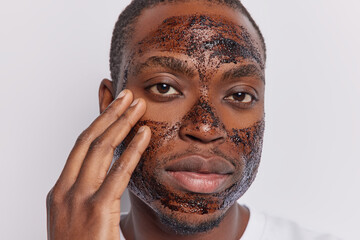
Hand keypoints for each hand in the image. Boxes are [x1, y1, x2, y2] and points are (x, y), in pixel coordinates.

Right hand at [46, 90, 150, 239]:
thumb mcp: (82, 219)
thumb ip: (94, 196)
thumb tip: (112, 176)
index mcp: (60, 191)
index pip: (80, 146)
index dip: (98, 122)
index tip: (113, 106)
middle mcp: (64, 190)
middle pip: (88, 140)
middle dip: (109, 114)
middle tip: (127, 95)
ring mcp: (77, 199)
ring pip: (99, 149)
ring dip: (120, 123)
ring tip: (138, 105)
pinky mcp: (95, 211)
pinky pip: (116, 173)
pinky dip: (131, 150)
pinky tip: (143, 134)